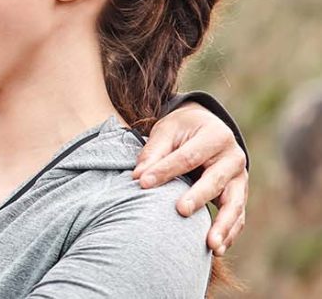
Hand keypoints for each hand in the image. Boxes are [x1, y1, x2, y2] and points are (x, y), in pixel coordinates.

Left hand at [132, 103, 247, 255]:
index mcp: (215, 136)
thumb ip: (154, 152)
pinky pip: (238, 217)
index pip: (187, 157)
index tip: (142, 183)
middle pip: (215, 180)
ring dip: (223, 226)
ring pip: (235, 205)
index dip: (165, 170)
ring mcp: (241, 179)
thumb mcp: (167, 130)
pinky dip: (229, 233)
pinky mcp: (240, 195)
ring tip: (211, 245)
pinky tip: (217, 249)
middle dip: (198, 197)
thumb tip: (138, 177)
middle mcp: (234, 158)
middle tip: (180, 211)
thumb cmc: (183, 130)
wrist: (208, 128)